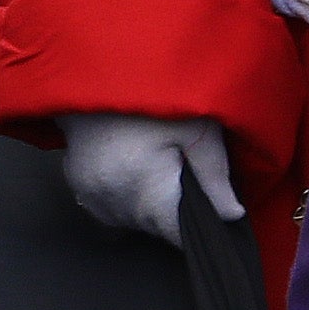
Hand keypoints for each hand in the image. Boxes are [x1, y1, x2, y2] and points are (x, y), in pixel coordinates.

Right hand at [57, 110, 238, 234]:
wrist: (92, 71)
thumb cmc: (147, 98)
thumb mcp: (196, 128)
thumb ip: (215, 175)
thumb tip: (232, 214)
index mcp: (148, 199)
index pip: (181, 237)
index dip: (200, 223)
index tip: (205, 199)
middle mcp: (115, 208)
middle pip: (157, 226)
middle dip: (173, 204)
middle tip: (178, 162)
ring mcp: (90, 197)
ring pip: (131, 216)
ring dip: (145, 199)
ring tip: (150, 158)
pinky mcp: (76, 183)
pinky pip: (107, 202)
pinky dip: (121, 189)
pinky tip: (128, 160)